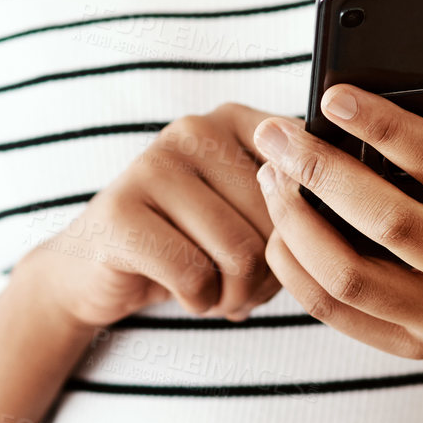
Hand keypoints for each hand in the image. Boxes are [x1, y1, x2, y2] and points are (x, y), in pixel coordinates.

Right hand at [18, 102, 282, 328]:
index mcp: (234, 120)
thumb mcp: (246, 214)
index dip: (304, 233)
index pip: (305, 179)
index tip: (278, 250)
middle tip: (242, 287)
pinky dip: (199, 302)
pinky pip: (194, 275)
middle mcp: (194, 129)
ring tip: (218, 292)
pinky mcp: (120, 212)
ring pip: (240, 252)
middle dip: (269, 275)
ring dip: (236, 294)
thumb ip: (291, 202)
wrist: (97, 269)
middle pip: (276, 221)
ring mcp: (151, 164)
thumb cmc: (189, 243)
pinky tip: (185, 294)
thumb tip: (325, 222)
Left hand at [250, 68, 422, 359]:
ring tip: (271, 177)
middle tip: (276, 134)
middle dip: (320, 172)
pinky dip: (295, 268)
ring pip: (348, 276)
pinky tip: (279, 228)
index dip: (386, 128)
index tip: (334, 98)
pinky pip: (333, 311)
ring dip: (296, 223)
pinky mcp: (409, 346)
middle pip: (388, 222)